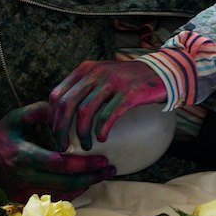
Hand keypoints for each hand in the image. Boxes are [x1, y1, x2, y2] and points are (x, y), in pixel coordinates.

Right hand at [0, 101, 116, 201]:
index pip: (59, 164)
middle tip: (110, 169)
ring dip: (86, 186)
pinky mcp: (26, 199)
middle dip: (92, 177)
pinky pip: (55, 199)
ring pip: (63, 194)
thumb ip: (40, 111)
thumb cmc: (0, 138)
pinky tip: (86, 182)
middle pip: (66, 183)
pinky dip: (73, 192)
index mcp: (23, 155)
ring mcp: (25, 191)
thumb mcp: (15, 118)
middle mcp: (25, 177)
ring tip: (104, 175)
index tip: (103, 158)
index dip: (83, 164)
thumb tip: (64, 107)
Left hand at [49, 59, 167, 151]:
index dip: (52, 117)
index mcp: (86, 69)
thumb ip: (83, 88)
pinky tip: (102, 139)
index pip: (56, 94)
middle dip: (61, 130)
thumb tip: (59, 113)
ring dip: (81, 134)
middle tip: (63, 146)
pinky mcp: (128, 94)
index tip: (55, 133)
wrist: (163, 72)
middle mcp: (96, 73)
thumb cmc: (129, 79)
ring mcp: (112, 82)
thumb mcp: (102, 76)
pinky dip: (101, 131)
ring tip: (86, 146)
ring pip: (85, 112)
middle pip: (66, 105)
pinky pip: (107, 116)